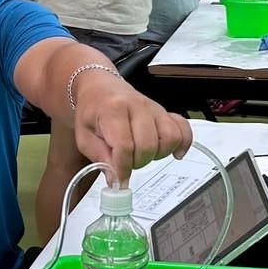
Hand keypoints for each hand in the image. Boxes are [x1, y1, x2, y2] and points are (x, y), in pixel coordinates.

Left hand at [72, 72, 192, 185]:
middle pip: (148, 145)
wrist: (100, 87)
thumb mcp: (84, 136)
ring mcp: (154, 109)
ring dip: (157, 155)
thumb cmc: (92, 111)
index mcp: (113, 110)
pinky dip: (182, 144)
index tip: (119, 181)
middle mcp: (137, 107)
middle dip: (137, 162)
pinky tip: (173, 153)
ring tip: (142, 155)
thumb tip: (115, 179)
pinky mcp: (165, 112)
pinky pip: (183, 129)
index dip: (123, 169)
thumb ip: (99, 158)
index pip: (124, 146)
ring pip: (169, 138)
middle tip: (126, 163)